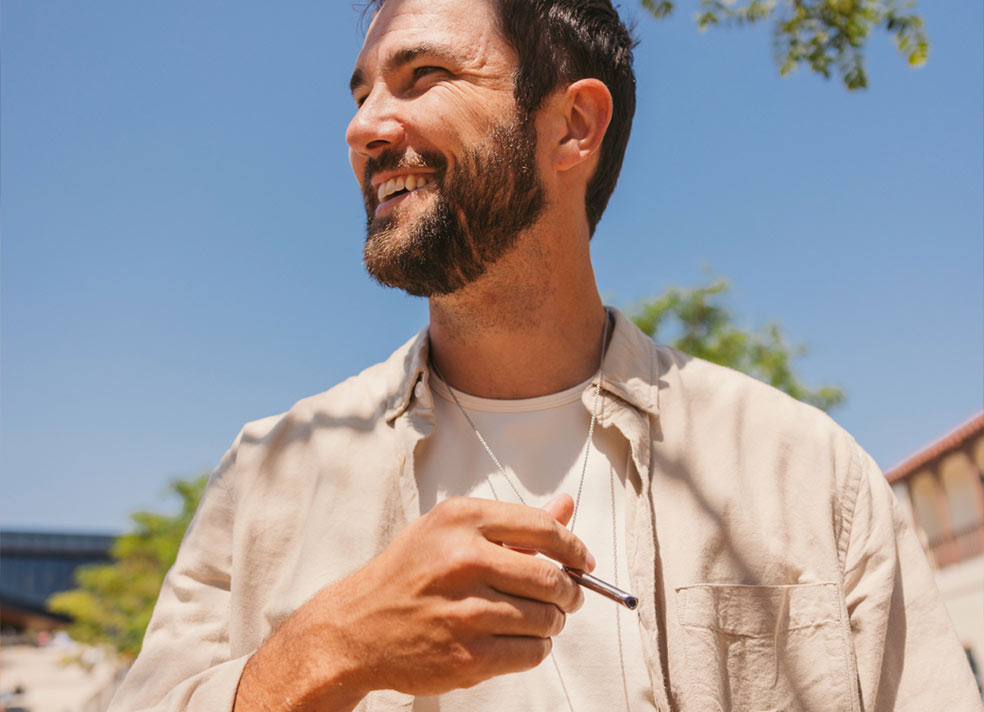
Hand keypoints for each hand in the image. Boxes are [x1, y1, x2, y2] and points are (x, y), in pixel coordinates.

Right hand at [236, 495, 593, 709]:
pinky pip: (531, 653)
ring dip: (550, 622)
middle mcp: (463, 559)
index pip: (544, 528)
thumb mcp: (450, 532)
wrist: (356, 627)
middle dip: (568, 591)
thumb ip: (512, 524)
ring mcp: (465, 610)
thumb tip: (566, 507)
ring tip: (533, 618)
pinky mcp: (467, 655)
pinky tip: (516, 640)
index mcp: (461, 520)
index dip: (574, 547)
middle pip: (552, 577)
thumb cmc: (407, 575)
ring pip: (546, 618)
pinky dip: (535, 649)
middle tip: (565, 596)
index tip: (583, 560)